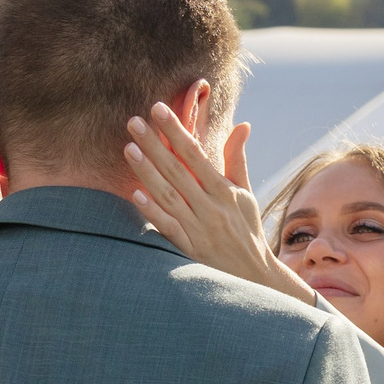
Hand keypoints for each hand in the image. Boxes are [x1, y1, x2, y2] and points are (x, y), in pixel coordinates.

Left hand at [123, 101, 317, 306]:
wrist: (254, 275)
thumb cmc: (247, 230)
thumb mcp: (245, 194)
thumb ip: (237, 159)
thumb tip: (242, 124)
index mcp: (224, 190)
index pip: (196, 154)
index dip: (176, 131)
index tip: (158, 109)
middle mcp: (211, 207)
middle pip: (178, 170)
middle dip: (154, 144)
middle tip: (133, 122)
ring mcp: (199, 228)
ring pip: (169, 196)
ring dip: (148, 172)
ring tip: (129, 149)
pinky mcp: (190, 249)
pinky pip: (168, 227)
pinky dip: (153, 212)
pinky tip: (135, 195)